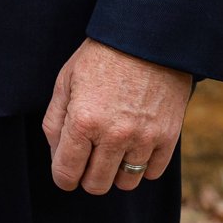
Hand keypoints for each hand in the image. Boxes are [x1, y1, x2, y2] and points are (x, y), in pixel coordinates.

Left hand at [42, 38, 191, 194]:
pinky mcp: (168, 137)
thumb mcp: (66, 80)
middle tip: (88, 157)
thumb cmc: (101, 56)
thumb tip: (57, 155)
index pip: (66, 173)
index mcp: (83, 121)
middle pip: (95, 185)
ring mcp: (144, 138)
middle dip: (86, 176)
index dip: (62, 176)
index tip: (66, 169)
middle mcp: (114, 135)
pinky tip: (135, 145)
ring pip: (125, 183)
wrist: (147, 37)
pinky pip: (152, 173)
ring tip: (113, 149)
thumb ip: (54, 121)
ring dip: (115, 171)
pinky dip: (143, 166)